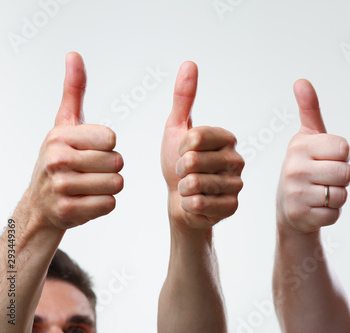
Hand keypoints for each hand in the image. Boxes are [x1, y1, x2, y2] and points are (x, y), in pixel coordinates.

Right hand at [26, 52, 123, 230]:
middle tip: (90, 170)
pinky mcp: (69, 211)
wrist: (40, 202)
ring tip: (89, 185)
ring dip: (109, 186)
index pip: (112, 139)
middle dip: (110, 167)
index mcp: (60, 136)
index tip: (91, 149)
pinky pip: (110, 204)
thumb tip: (74, 55)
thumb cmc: (60, 159)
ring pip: (117, 184)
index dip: (108, 146)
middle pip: (118, 162)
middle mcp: (57, 161)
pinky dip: (104, 204)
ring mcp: (61, 188)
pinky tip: (87, 200)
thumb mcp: (65, 123)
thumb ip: (74, 91)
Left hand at [161, 62, 243, 229]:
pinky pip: (199, 204)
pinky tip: (195, 202)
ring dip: (182, 188)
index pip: (195, 136)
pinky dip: (188, 204)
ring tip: (189, 187)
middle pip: (192, 161)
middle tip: (185, 173)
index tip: (183, 151)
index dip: (180, 146)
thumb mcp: (177, 128)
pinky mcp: (232, 206)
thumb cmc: (177, 164)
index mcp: (226, 138)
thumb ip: (183, 98)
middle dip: (179, 170)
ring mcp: (237, 184)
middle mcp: (237, 159)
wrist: (180, 201)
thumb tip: (190, 63)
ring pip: (195, 184)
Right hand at [276, 79, 349, 234]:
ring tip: (320, 191)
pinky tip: (316, 206)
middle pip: (346, 172)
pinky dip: (330, 212)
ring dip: (337, 195)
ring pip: (341, 194)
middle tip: (324, 177)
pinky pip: (335, 213)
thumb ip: (309, 109)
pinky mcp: (301, 215)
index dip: (341, 155)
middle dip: (341, 177)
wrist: (288, 207)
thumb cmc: (304, 167)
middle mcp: (294, 168)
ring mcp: (296, 193)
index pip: (343, 148)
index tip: (326, 157)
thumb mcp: (306, 137)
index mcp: (299, 145)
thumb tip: (301, 81)